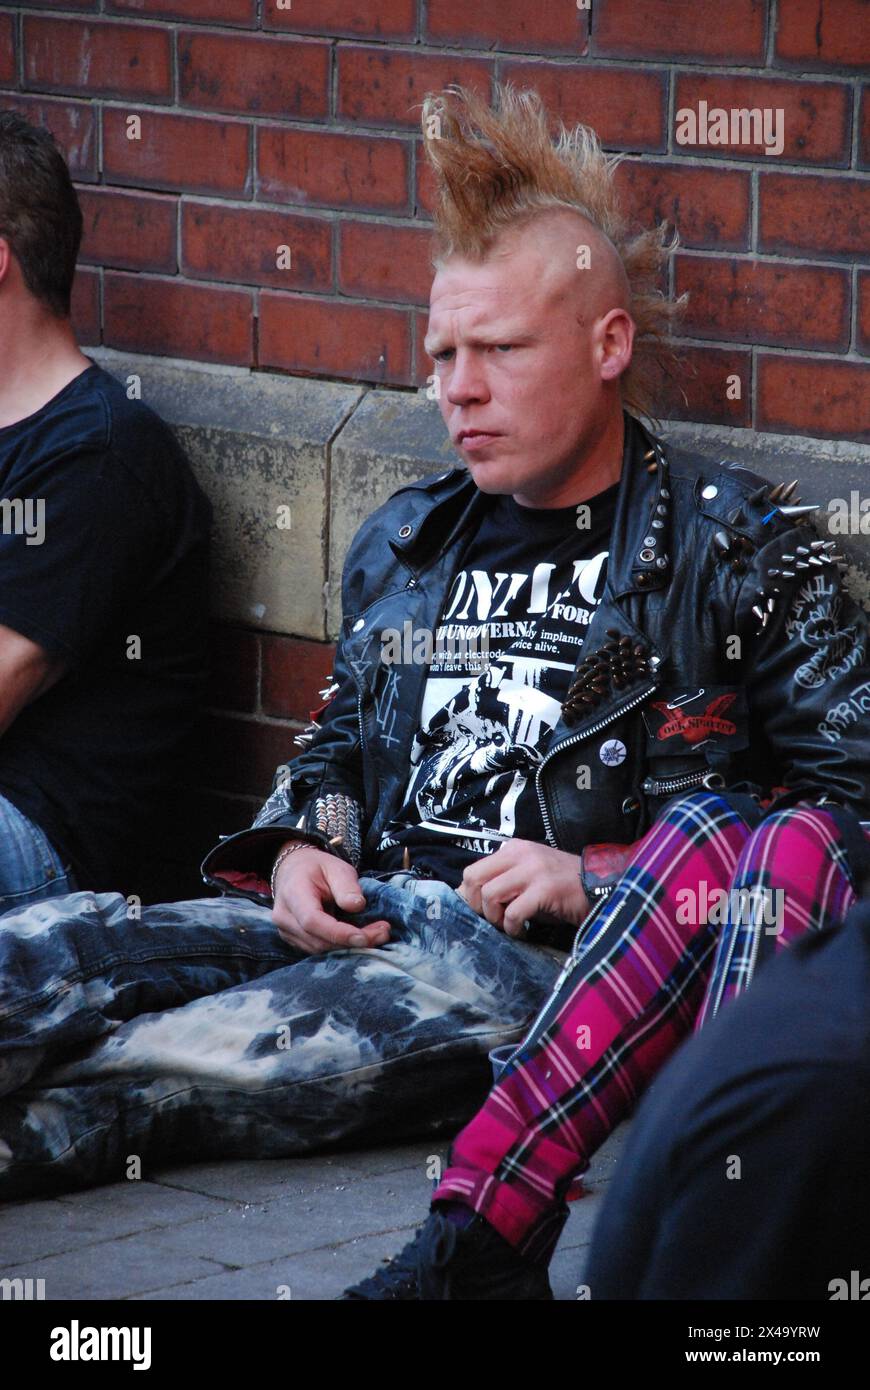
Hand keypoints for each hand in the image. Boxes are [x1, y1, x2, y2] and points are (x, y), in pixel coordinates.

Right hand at [271, 844, 390, 954]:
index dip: (339, 933)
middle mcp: (284, 916)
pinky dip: (340, 947)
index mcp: (293, 893)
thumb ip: (346, 886)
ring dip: (349, 947)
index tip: (365, 937)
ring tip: (376, 934)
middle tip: (383, 933)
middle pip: (318, 939)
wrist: (294, 870)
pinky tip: (359, 938)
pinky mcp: (294, 940)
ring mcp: (286, 931)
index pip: (312, 920)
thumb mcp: (336, 867)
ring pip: (319, 949)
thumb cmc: (317, 868)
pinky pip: (317, 950)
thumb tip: (357, 906)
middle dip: (352, 942)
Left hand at [456, 839, 590, 937]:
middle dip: (478, 905)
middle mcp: (520, 854)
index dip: (470, 895)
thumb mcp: (528, 876)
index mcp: (514, 849)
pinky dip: (514, 928)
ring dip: (496, 918)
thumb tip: (471, 899)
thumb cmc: (562, 886)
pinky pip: (514, 912)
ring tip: (509, 925)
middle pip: (474, 879)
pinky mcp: (545, 889)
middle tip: (493, 919)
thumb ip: (503, 881)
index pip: (473, 870)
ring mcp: (533, 870)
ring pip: (491, 895)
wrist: (598, 886)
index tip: (481, 911)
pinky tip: (523, 932)